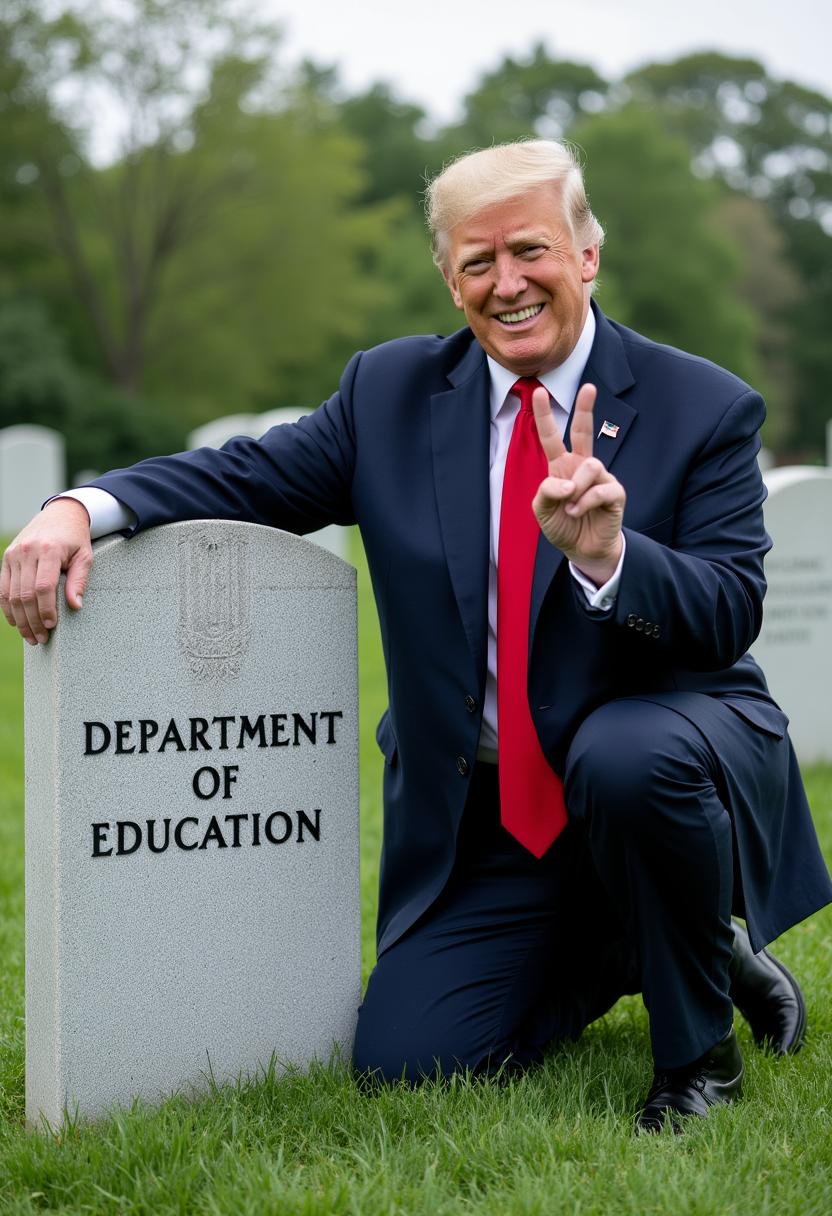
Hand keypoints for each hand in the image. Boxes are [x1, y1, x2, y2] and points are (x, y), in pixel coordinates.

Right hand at [0, 499, 92, 644]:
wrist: (59, 514)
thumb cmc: (75, 539)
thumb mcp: (85, 556)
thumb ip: (79, 580)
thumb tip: (75, 606)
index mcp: (48, 550)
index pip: (43, 586)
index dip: (45, 609)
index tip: (51, 626)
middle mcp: (27, 551)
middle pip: (24, 594)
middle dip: (32, 620)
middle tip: (41, 638)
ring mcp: (13, 555)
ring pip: (11, 594)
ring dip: (19, 619)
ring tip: (30, 636)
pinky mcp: (6, 558)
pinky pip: (2, 588)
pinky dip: (7, 607)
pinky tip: (16, 622)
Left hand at [532, 382, 624, 584]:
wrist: (583, 550)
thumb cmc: (563, 526)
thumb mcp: (542, 511)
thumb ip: (546, 492)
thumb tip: (566, 483)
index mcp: (562, 466)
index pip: (552, 436)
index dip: (544, 415)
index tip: (538, 392)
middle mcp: (582, 466)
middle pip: (584, 431)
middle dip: (585, 408)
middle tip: (588, 387)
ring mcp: (601, 477)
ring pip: (590, 465)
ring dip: (576, 488)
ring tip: (570, 507)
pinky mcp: (615, 492)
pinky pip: (600, 488)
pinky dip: (585, 502)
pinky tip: (578, 512)